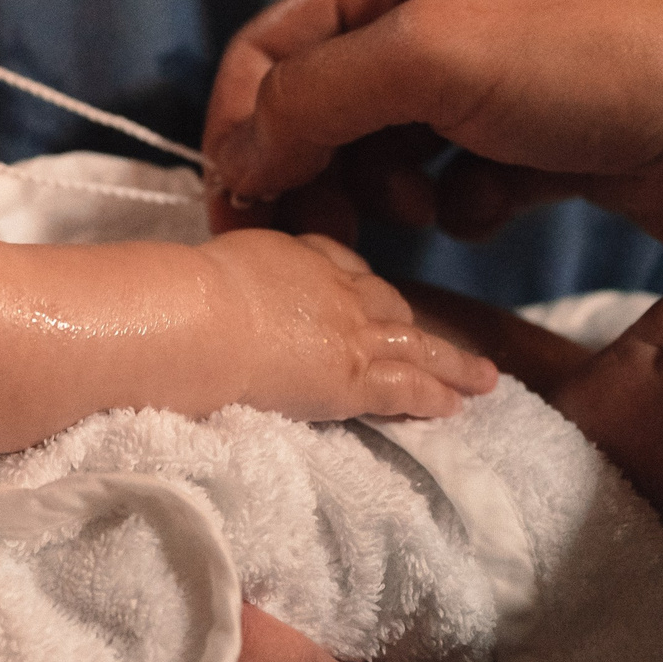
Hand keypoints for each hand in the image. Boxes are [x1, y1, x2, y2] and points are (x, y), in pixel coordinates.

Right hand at [200, 228, 495, 421]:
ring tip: (480, 378)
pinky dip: (436, 394)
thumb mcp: (207, 265)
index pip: (342, 265)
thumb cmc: (182, 294)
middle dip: (407, 320)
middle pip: (385, 301)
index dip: (359, 284)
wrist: (198, 318)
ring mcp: (350, 332)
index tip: (366, 293)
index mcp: (296, 255)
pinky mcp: (355, 377)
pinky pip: (408, 386)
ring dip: (449, 361)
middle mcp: (333, 287)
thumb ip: (225, 276)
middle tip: (424, 336)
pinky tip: (455, 405)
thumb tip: (201, 288)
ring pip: (413, 344)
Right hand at [204, 0, 662, 246]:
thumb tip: (236, 158)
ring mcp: (479, 87)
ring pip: (377, 155)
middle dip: (307, 169)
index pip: (271, 47)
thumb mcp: (431, 58)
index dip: (240, 123)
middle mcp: (428, 23)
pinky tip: (484, 213)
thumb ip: (314, 99)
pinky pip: (445, 188)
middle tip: (317, 237)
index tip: (238, 202)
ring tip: (414, 221)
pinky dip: (452, 211)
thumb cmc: (589, 59)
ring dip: (378, 196)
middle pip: (319, 106)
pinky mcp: (524, 147)